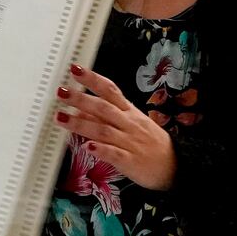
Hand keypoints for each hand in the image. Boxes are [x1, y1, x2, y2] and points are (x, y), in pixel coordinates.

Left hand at [54, 63, 175, 190]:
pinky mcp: (130, 161)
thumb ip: (108, 115)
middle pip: (103, 108)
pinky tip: (86, 147)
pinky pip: (114, 154)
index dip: (93, 79)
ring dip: (81, 123)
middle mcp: (128, 124)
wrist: (175, 166)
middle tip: (61, 92)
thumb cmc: (151, 143)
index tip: (75, 70)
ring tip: (61, 118)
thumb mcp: (133, 123)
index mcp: (130, 112)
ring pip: (103, 130)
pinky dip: (100, 150)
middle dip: (80, 99)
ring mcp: (129, 142)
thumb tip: (81, 107)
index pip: (110, 90)